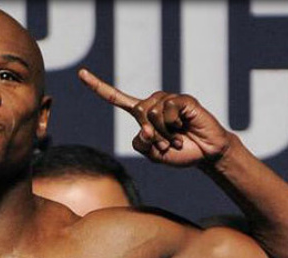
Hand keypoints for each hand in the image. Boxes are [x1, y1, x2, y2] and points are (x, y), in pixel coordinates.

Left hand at [78, 68, 231, 166]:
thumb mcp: (152, 154)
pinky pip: (169, 110)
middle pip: (138, 112)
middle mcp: (153, 103)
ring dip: (164, 133)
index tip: (81, 74)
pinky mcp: (183, 99)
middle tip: (167, 144)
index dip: (98, 87)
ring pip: (152, 113)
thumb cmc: (178, 153)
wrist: (206, 154)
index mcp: (141, 114)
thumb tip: (145, 128)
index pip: (116, 97)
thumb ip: (141, 144)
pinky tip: (184, 127)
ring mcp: (169, 99)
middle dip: (152, 135)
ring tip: (177, 138)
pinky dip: (174, 125)